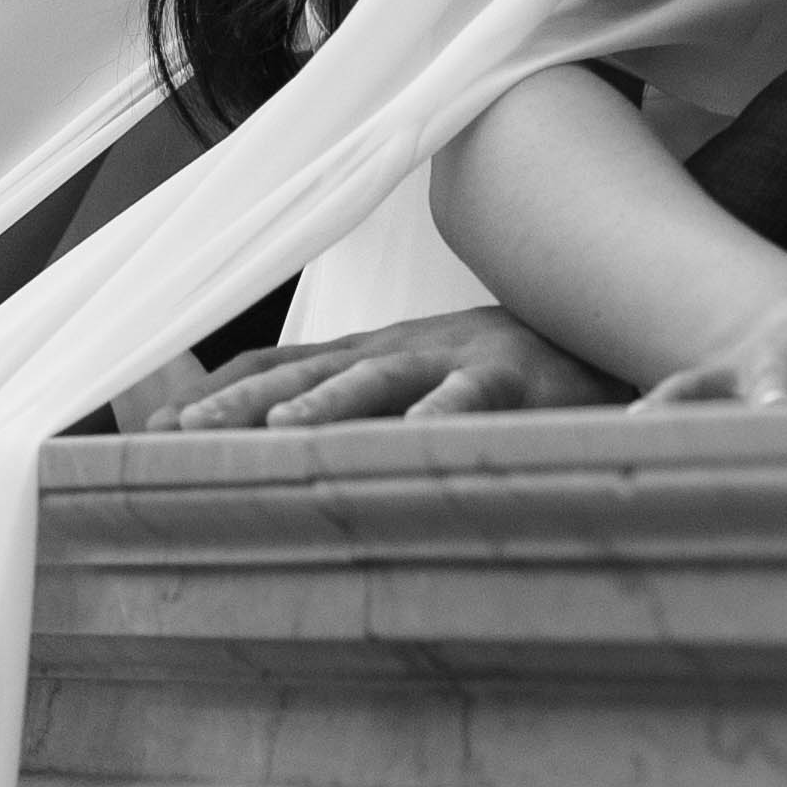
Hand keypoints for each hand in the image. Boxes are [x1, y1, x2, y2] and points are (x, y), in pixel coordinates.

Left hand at [141, 309, 618, 433]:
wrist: (627, 332)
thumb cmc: (529, 378)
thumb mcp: (437, 393)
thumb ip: (373, 415)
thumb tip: (301, 454)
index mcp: (383, 354)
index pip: (286, 365)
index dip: (225, 390)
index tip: (160, 425)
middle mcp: (409, 348)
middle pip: (311, 370)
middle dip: (244, 400)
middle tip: (180, 431)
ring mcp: (463, 357)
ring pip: (383, 378)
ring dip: (330, 404)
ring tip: (281, 432)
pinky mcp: (524, 377)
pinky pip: (480, 396)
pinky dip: (449, 418)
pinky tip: (421, 440)